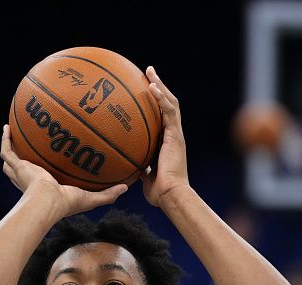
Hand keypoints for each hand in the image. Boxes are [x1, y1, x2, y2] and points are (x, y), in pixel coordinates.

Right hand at [0, 125, 126, 216]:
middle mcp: (33, 179)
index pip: (46, 178)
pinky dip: (5, 139)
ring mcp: (22, 172)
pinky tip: (7, 127)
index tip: (55, 160)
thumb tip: (126, 188)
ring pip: (13, 159)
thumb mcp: (91, 198)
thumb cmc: (66, 204)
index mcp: (48, 186)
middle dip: (26, 159)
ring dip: (12, 147)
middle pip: (26, 168)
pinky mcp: (17, 166)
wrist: (47, 201)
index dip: (48, 170)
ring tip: (14, 133)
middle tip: (31, 145)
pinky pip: (7, 150)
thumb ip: (108, 194)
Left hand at [142, 66, 189, 206]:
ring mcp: (176, 134)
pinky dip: (161, 99)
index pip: (162, 116)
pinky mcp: (176, 136)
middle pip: (167, 104)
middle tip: (148, 72)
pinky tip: (153, 87)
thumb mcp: (144, 174)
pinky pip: (169, 113)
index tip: (144, 89)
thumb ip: (139, 166)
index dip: (155, 101)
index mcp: (167, 141)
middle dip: (158, 86)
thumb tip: (126, 162)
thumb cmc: (158, 191)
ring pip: (170, 104)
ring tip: (150, 72)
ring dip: (160, 86)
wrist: (170, 195)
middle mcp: (173, 134)